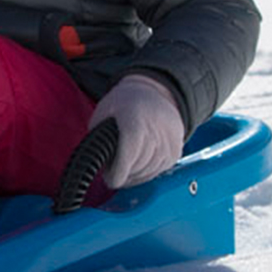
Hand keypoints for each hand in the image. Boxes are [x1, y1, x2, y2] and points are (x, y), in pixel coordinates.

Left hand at [89, 73, 184, 188]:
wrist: (156, 92)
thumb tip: (95, 163)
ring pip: (148, 173)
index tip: (109, 178)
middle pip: (137, 168)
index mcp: (134, 120)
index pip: (128, 156)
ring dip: (134, 175)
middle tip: (113, 171)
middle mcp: (156, 131)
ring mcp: (169, 142)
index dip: (117, 173)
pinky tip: (137, 165)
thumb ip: (98, 138)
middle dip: (123, 174)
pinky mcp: (176, 151)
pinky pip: (159, 171)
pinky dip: (146, 173)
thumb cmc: (126, 102)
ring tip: (124, 167)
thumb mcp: (104, 112)